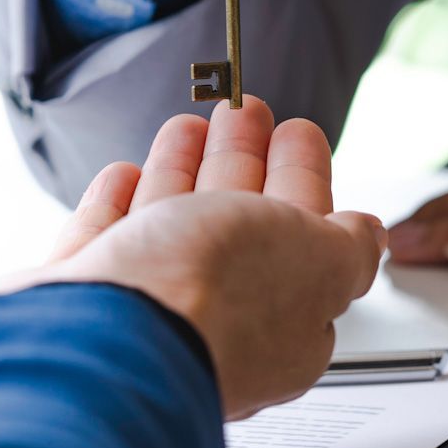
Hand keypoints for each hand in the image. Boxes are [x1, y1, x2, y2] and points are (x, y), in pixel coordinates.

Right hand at [4, 98, 382, 419]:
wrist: (99, 338)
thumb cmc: (214, 300)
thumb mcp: (318, 259)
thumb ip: (347, 247)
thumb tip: (370, 239)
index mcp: (285, 325)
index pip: (304, 239)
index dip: (303, 180)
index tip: (297, 133)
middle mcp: (214, 323)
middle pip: (235, 227)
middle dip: (242, 162)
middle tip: (244, 109)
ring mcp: (144, 314)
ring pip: (169, 228)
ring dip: (184, 169)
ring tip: (190, 122)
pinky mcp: (77, 305)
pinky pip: (103, 244)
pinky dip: (117, 204)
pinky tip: (123, 173)